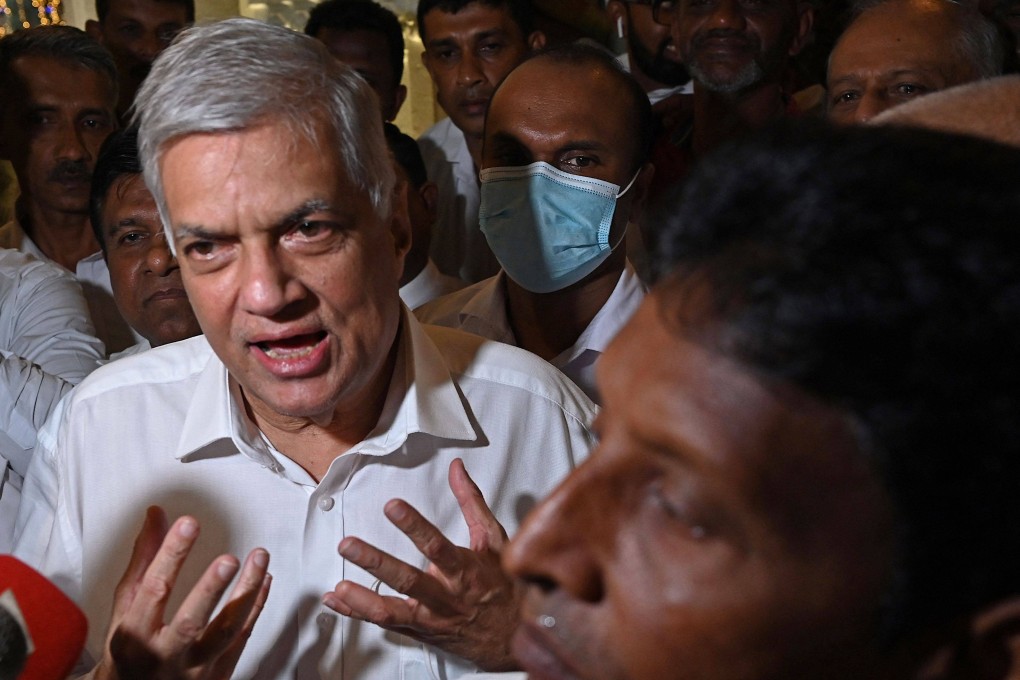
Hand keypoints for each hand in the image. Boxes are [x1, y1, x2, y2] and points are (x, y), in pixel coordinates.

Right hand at [91, 506, 271, 679]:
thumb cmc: (129, 653)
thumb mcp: (124, 609)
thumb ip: (142, 561)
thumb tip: (156, 518)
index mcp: (135, 635)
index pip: (154, 590)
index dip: (171, 555)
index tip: (187, 525)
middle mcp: (165, 654)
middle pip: (191, 622)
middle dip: (210, 590)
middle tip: (228, 560)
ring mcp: (194, 668)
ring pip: (226, 633)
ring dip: (247, 594)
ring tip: (259, 558)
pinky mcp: (218, 673)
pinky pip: (243, 637)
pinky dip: (257, 606)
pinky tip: (264, 579)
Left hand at [323, 459, 520, 670]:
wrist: (511, 636)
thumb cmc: (503, 584)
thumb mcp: (493, 539)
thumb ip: (471, 502)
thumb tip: (457, 469)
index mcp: (466, 570)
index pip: (437, 546)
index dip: (414, 526)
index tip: (392, 506)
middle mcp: (447, 597)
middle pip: (408, 580)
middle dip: (376, 562)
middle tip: (348, 545)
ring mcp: (431, 618)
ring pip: (393, 612)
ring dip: (363, 599)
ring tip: (340, 586)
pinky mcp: (420, 631)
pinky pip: (385, 623)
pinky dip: (357, 613)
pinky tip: (337, 601)